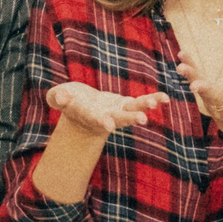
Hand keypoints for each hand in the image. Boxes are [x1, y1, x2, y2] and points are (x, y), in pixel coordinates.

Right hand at [46, 82, 164, 138]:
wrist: (79, 108)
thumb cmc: (66, 101)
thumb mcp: (57, 97)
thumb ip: (58, 98)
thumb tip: (62, 97)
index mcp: (88, 115)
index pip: (94, 118)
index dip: (100, 121)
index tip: (107, 124)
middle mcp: (105, 117)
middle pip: (119, 118)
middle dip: (129, 118)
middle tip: (142, 119)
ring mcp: (117, 111)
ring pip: (132, 111)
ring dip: (144, 107)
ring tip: (156, 104)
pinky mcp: (125, 104)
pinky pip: (140, 102)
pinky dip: (152, 100)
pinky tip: (165, 98)